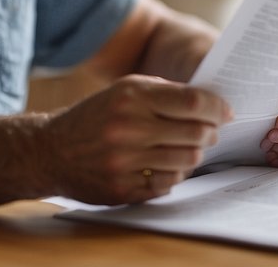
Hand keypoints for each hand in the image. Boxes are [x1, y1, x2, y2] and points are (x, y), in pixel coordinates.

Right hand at [41, 75, 231, 204]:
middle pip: (196, 133)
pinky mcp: (122, 188)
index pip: (192, 101)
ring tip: (189, 147)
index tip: (226, 111)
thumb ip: (165, 92)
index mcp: (132, 96)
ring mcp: (125, 161)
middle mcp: (129, 128)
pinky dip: (174, 174)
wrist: (51, 150)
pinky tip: (167, 165)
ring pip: (187, 161)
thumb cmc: (97, 115)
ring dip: (195, 154)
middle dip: (211, 132)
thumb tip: (210, 102)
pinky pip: (168, 184)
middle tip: (212, 131)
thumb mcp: (125, 90)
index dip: (216, 107)